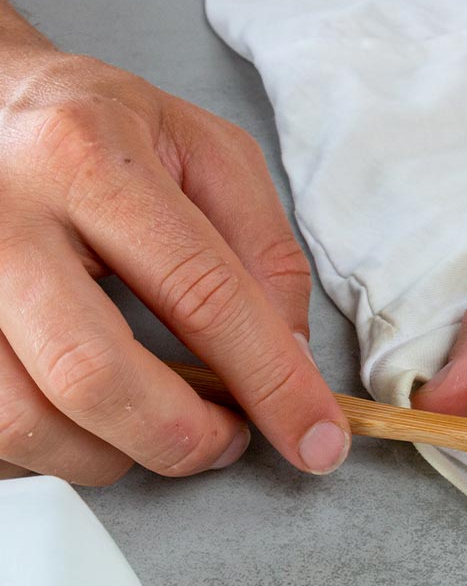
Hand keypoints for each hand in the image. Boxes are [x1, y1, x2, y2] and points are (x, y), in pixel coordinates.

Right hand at [0, 7, 349, 483]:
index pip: (204, 296)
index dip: (273, 384)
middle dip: (181, 438)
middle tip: (225, 439)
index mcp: (90, 159)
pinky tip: (87, 418)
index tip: (316, 439)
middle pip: (95, 377)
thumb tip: (291, 359)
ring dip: (112, 455)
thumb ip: (264, 250)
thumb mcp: (206, 152)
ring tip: (156, 426)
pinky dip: (51, 450)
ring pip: (23, 420)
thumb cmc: (99, 130)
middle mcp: (3, 219)